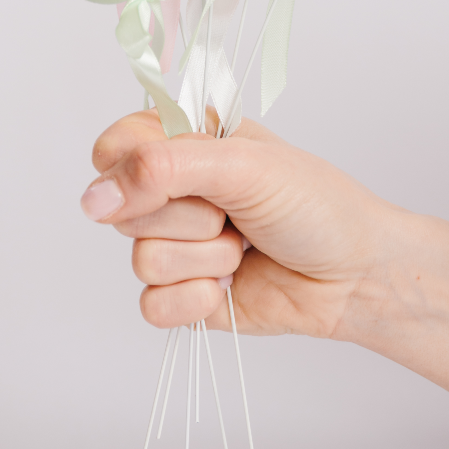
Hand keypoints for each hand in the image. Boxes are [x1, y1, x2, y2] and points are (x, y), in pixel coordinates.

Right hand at [81, 108, 418, 338]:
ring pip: (140, 260)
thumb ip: (162, 168)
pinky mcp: (183, 294)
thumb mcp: (242, 165)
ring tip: (243, 248)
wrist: (356, 275)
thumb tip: (92, 197)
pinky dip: (195, 300)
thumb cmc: (316, 206)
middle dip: (186, 218)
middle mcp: (175, 193)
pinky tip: (229, 288)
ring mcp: (177, 245)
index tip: (172, 179)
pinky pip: (152, 305)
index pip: (114, 148)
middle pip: (123, 209)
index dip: (129, 169)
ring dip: (203, 259)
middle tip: (232, 213)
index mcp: (186, 143)